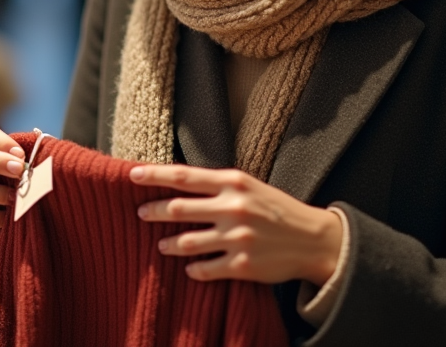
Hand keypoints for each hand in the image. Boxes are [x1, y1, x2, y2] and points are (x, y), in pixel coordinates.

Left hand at [130, 164, 342, 286]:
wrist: (314, 239)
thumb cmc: (276, 209)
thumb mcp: (248, 186)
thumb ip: (216, 185)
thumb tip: (176, 182)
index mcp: (234, 183)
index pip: (183, 176)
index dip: (154, 175)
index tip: (131, 175)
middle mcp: (233, 208)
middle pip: (179, 209)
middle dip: (154, 211)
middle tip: (140, 213)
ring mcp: (238, 238)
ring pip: (188, 242)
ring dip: (170, 244)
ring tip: (162, 246)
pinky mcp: (243, 265)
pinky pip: (205, 269)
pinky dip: (194, 269)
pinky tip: (190, 268)